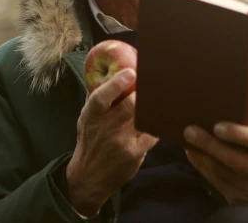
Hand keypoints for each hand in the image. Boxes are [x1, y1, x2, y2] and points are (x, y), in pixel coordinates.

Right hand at [65, 69, 157, 216]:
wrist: (89, 176)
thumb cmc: (89, 140)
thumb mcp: (86, 118)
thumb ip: (96, 98)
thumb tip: (106, 72)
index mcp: (92, 115)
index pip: (102, 97)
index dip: (116, 83)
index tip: (130, 72)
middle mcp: (105, 128)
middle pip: (129, 105)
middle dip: (143, 93)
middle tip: (153, 82)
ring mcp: (120, 141)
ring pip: (143, 118)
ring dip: (153, 106)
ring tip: (161, 96)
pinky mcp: (134, 153)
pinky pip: (152, 134)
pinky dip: (157, 125)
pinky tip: (161, 119)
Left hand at [184, 123, 247, 220]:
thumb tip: (218, 121)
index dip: (237, 134)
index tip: (217, 127)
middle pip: (236, 160)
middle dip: (210, 145)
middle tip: (190, 131)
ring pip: (222, 173)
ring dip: (202, 155)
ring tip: (188, 140)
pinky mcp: (239, 200)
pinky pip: (216, 182)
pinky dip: (202, 166)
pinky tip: (193, 153)